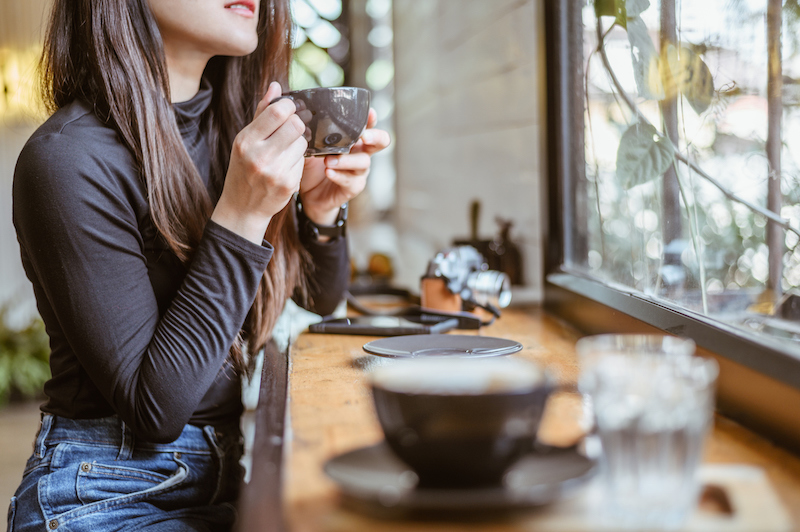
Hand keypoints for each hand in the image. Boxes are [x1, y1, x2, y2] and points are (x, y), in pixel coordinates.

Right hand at [211, 82, 307, 243]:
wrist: (242, 207)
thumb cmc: (243, 169)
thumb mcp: (245, 141)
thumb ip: (262, 113)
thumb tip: (276, 86)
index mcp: (246, 141)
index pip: (278, 113)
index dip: (289, 107)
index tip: (289, 110)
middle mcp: (259, 156)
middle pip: (296, 126)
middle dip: (297, 124)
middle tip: (291, 130)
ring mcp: (275, 172)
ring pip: (302, 143)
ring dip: (298, 143)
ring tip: (285, 150)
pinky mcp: (288, 184)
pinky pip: (303, 161)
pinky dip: (298, 160)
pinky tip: (286, 166)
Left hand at [299, 108, 390, 225]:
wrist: (309, 194)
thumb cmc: (313, 166)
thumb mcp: (310, 148)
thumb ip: (311, 136)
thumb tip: (302, 121)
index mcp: (353, 140)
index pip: (367, 125)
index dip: (372, 119)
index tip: (370, 113)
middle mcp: (360, 153)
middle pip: (380, 142)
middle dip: (375, 137)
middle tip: (364, 136)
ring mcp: (359, 172)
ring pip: (363, 162)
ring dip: (347, 160)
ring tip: (329, 160)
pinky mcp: (352, 187)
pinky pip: (350, 181)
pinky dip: (339, 175)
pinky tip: (328, 172)